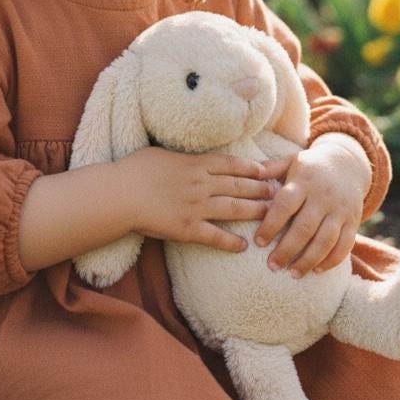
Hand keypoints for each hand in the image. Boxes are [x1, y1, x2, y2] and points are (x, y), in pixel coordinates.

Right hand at [117, 146, 276, 253]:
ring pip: (234, 209)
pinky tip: (244, 246)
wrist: (120, 193)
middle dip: (261, 189)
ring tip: (271, 215)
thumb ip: (182, 158)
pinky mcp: (188, 228)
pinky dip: (231, 242)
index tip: (265, 171)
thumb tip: (190, 158)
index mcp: (195, 164)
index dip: (250, 168)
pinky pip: (215, 236)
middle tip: (279, 192)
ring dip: (255, 212)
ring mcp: (197, 207)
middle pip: (239, 186)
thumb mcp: (161, 153)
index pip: (231, 164)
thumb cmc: (135, 169)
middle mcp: (201, 184)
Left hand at [251, 135, 370, 277]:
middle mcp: (323, 196)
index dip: (271, 225)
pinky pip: (345, 245)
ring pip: (325, 240)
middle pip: (305, 228)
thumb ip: (271, 168)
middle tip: (272, 266)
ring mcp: (340, 210)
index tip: (258, 242)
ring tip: (292, 274)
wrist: (347, 164)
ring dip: (308, 260)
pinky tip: (316, 270)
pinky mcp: (354, 221)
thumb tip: (251, 173)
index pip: (285, 205)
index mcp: (304, 181)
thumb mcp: (291, 161)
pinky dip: (332, 260)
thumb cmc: (310, 167)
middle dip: (287, 249)